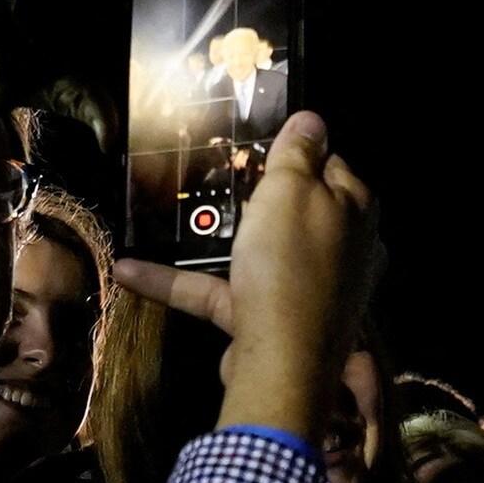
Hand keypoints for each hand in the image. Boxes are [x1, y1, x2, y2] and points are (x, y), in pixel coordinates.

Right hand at [115, 111, 378, 441]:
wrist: (282, 362)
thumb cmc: (291, 262)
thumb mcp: (290, 190)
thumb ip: (298, 152)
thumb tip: (313, 120)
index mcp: (355, 209)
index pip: (331, 165)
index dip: (296, 152)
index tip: (258, 144)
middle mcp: (342, 249)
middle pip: (297, 209)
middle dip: (257, 194)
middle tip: (212, 173)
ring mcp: (308, 288)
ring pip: (259, 252)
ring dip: (216, 237)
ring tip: (173, 216)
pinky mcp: (271, 320)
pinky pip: (223, 291)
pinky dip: (180, 280)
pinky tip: (128, 270)